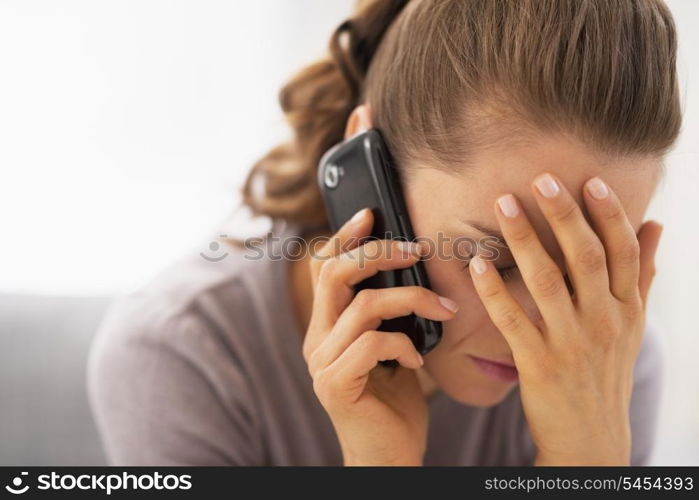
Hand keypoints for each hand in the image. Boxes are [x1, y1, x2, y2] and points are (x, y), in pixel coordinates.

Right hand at [301, 208, 457, 465]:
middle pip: (334, 273)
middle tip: (416, 249)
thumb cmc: (395, 400)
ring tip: (443, 310)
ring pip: (362, 305)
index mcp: (326, 325)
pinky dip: (404, 344)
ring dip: (411, 300)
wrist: (389, 457)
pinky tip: (417, 361)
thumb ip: (389, 312)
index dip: (345, 236)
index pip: (324, 267)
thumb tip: (412, 265)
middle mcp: (316, 339)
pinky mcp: (336, 385)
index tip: (372, 213)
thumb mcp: (393, 344)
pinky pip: (372, 343)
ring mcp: (321, 363)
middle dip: (378, 252)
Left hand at [468, 173, 662, 464]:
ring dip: (525, 240)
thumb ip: (642, 273)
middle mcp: (603, 321)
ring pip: (547, 281)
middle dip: (564, 216)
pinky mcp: (538, 363)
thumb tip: (656, 225)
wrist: (591, 437)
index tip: (590, 181)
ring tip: (503, 205)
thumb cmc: (607, 371)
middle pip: (585, 258)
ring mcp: (570, 342)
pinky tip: (477, 263)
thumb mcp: (633, 323)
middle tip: (540, 180)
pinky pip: (512, 319)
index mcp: (626, 309)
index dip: (608, 215)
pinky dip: (495, 289)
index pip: (623, 253)